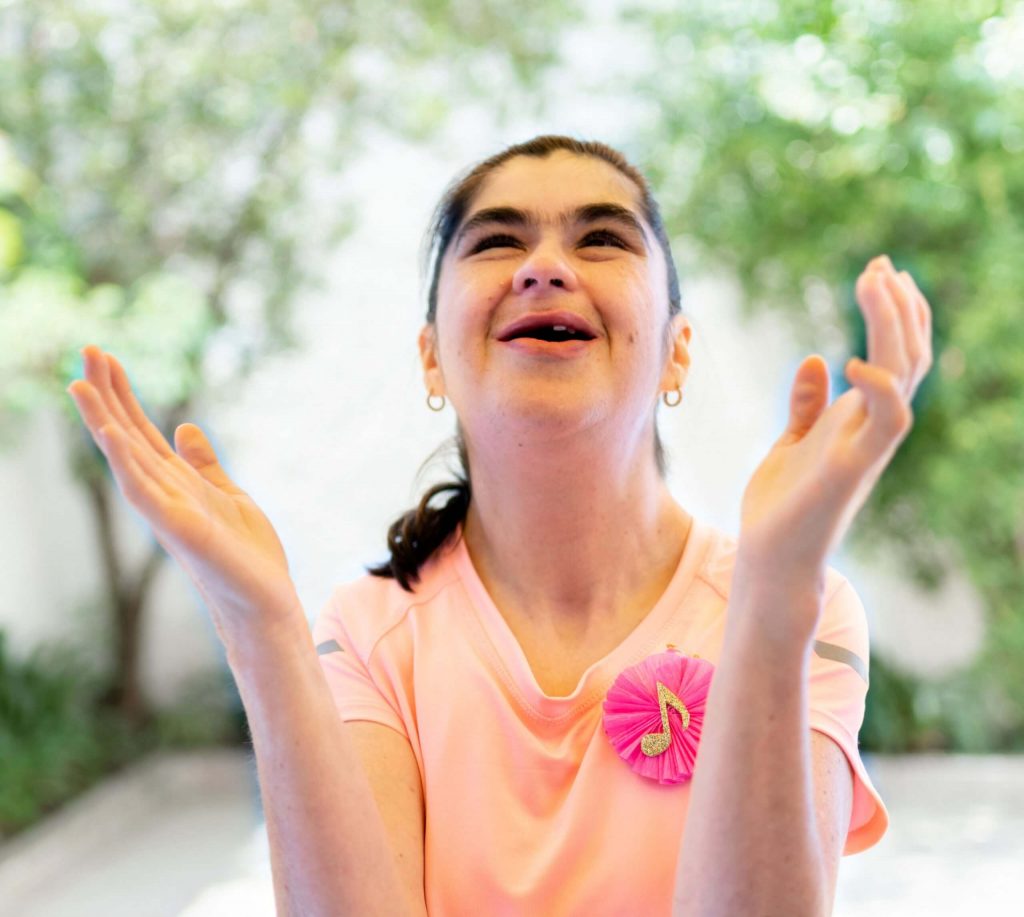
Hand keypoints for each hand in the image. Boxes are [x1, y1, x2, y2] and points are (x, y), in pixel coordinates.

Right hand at [67, 345, 303, 648]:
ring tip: (81, 384)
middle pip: (128, 436)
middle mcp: (164, 494)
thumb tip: (184, 428)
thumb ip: (204, 464)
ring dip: (104, 422)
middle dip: (108, 395)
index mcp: (177, 483)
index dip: (124, 395)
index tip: (106, 358)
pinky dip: (128, 463)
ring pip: (127, 459)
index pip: (142, 432)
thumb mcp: (229, 496)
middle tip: (88, 350)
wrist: (265, 602)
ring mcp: (168, 512)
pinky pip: (147, 492)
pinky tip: (113, 434)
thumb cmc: (247, 556)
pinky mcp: (180, 529)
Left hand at [736, 256, 933, 624]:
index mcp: (857, 419)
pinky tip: (856, 360)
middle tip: (881, 264)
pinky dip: (880, 390)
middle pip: (906, 356)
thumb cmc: (782, 504)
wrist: (770, 557)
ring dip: (894, 327)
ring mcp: (866, 447)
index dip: (892, 313)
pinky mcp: (850, 469)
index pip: (892, 356)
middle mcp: (870, 428)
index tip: (877, 271)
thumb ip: (807, 404)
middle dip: (898, 308)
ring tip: (876, 281)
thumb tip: (814, 359)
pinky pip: (886, 425)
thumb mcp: (791, 441)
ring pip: (903, 377)